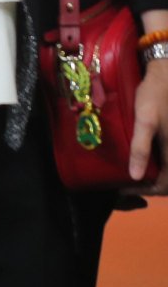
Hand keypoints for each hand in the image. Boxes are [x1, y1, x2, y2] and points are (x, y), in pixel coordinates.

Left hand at [130, 60, 167, 192]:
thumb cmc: (156, 95)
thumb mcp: (144, 121)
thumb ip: (140, 148)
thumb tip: (134, 176)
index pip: (163, 187)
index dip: (143, 191)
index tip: (122, 188)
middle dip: (150, 185)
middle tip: (127, 181)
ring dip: (157, 175)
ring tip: (134, 170)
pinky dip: (161, 164)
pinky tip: (146, 157)